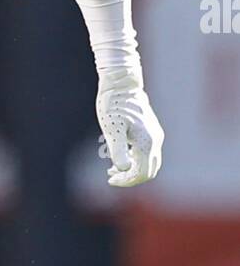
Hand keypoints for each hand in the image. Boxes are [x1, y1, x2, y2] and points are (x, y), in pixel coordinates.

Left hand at [96, 69, 163, 186]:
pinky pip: (148, 153)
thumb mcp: (112, 129)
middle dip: (130, 177)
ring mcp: (156, 136)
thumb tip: (124, 168)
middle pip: (149, 171)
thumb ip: (118, 151)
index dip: (126, 181)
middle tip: (111, 176)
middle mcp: (155, 141)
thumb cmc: (114, 105)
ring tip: (112, 169)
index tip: (110, 180)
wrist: (121, 84)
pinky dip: (136, 160)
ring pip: (149, 163)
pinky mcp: (152, 131)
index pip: (142, 173)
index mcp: (147, 143)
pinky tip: (120, 156)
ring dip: (133, 169)